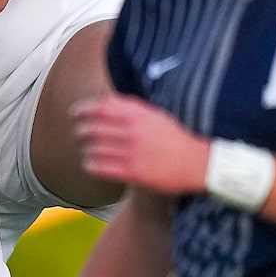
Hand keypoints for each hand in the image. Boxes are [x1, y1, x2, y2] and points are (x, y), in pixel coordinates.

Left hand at [73, 95, 209, 195]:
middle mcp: (133, 130)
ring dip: (86, 149)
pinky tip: (91, 164)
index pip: (101, 106)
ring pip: (93, 148)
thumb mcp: (156, 114)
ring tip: (86, 150)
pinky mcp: (133, 172)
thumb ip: (133, 109)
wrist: (200, 162)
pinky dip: (91, 165)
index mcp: (139, 113)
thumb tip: (108, 104)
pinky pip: (100, 167)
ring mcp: (132, 152)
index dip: (83, 109)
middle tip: (79, 133)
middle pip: (92, 128)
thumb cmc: (178, 137)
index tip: (75, 113)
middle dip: (81, 131)